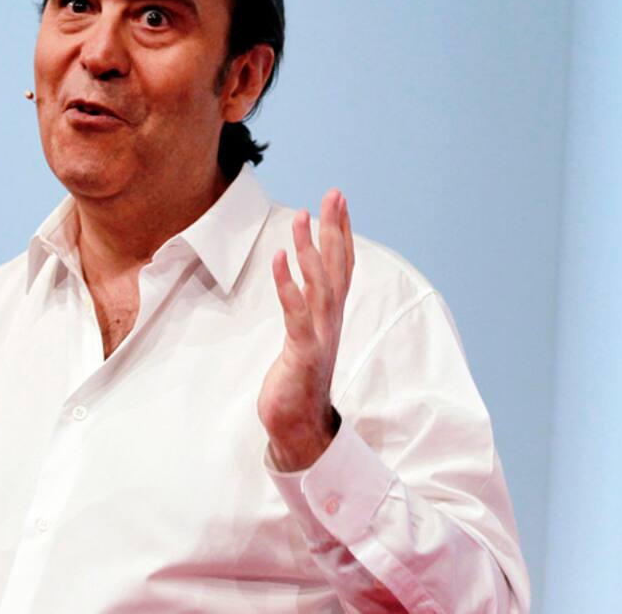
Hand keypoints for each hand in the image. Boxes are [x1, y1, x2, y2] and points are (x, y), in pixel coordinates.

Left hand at [257, 189, 354, 471]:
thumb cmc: (299, 381)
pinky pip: (296, 313)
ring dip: (310, 249)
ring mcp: (319, 336)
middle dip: (335, 229)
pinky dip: (288, 285)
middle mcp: (331, 321)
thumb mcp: (305, 337)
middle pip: (338, 266)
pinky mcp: (302, 352)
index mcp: (331, 316)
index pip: (342, 265)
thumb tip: (305, 284)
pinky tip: (279, 259)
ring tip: (300, 217)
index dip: (341, 232)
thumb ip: (307, 310)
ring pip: (319, 284)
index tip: (338, 201)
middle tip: (333, 194)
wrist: (300, 427)